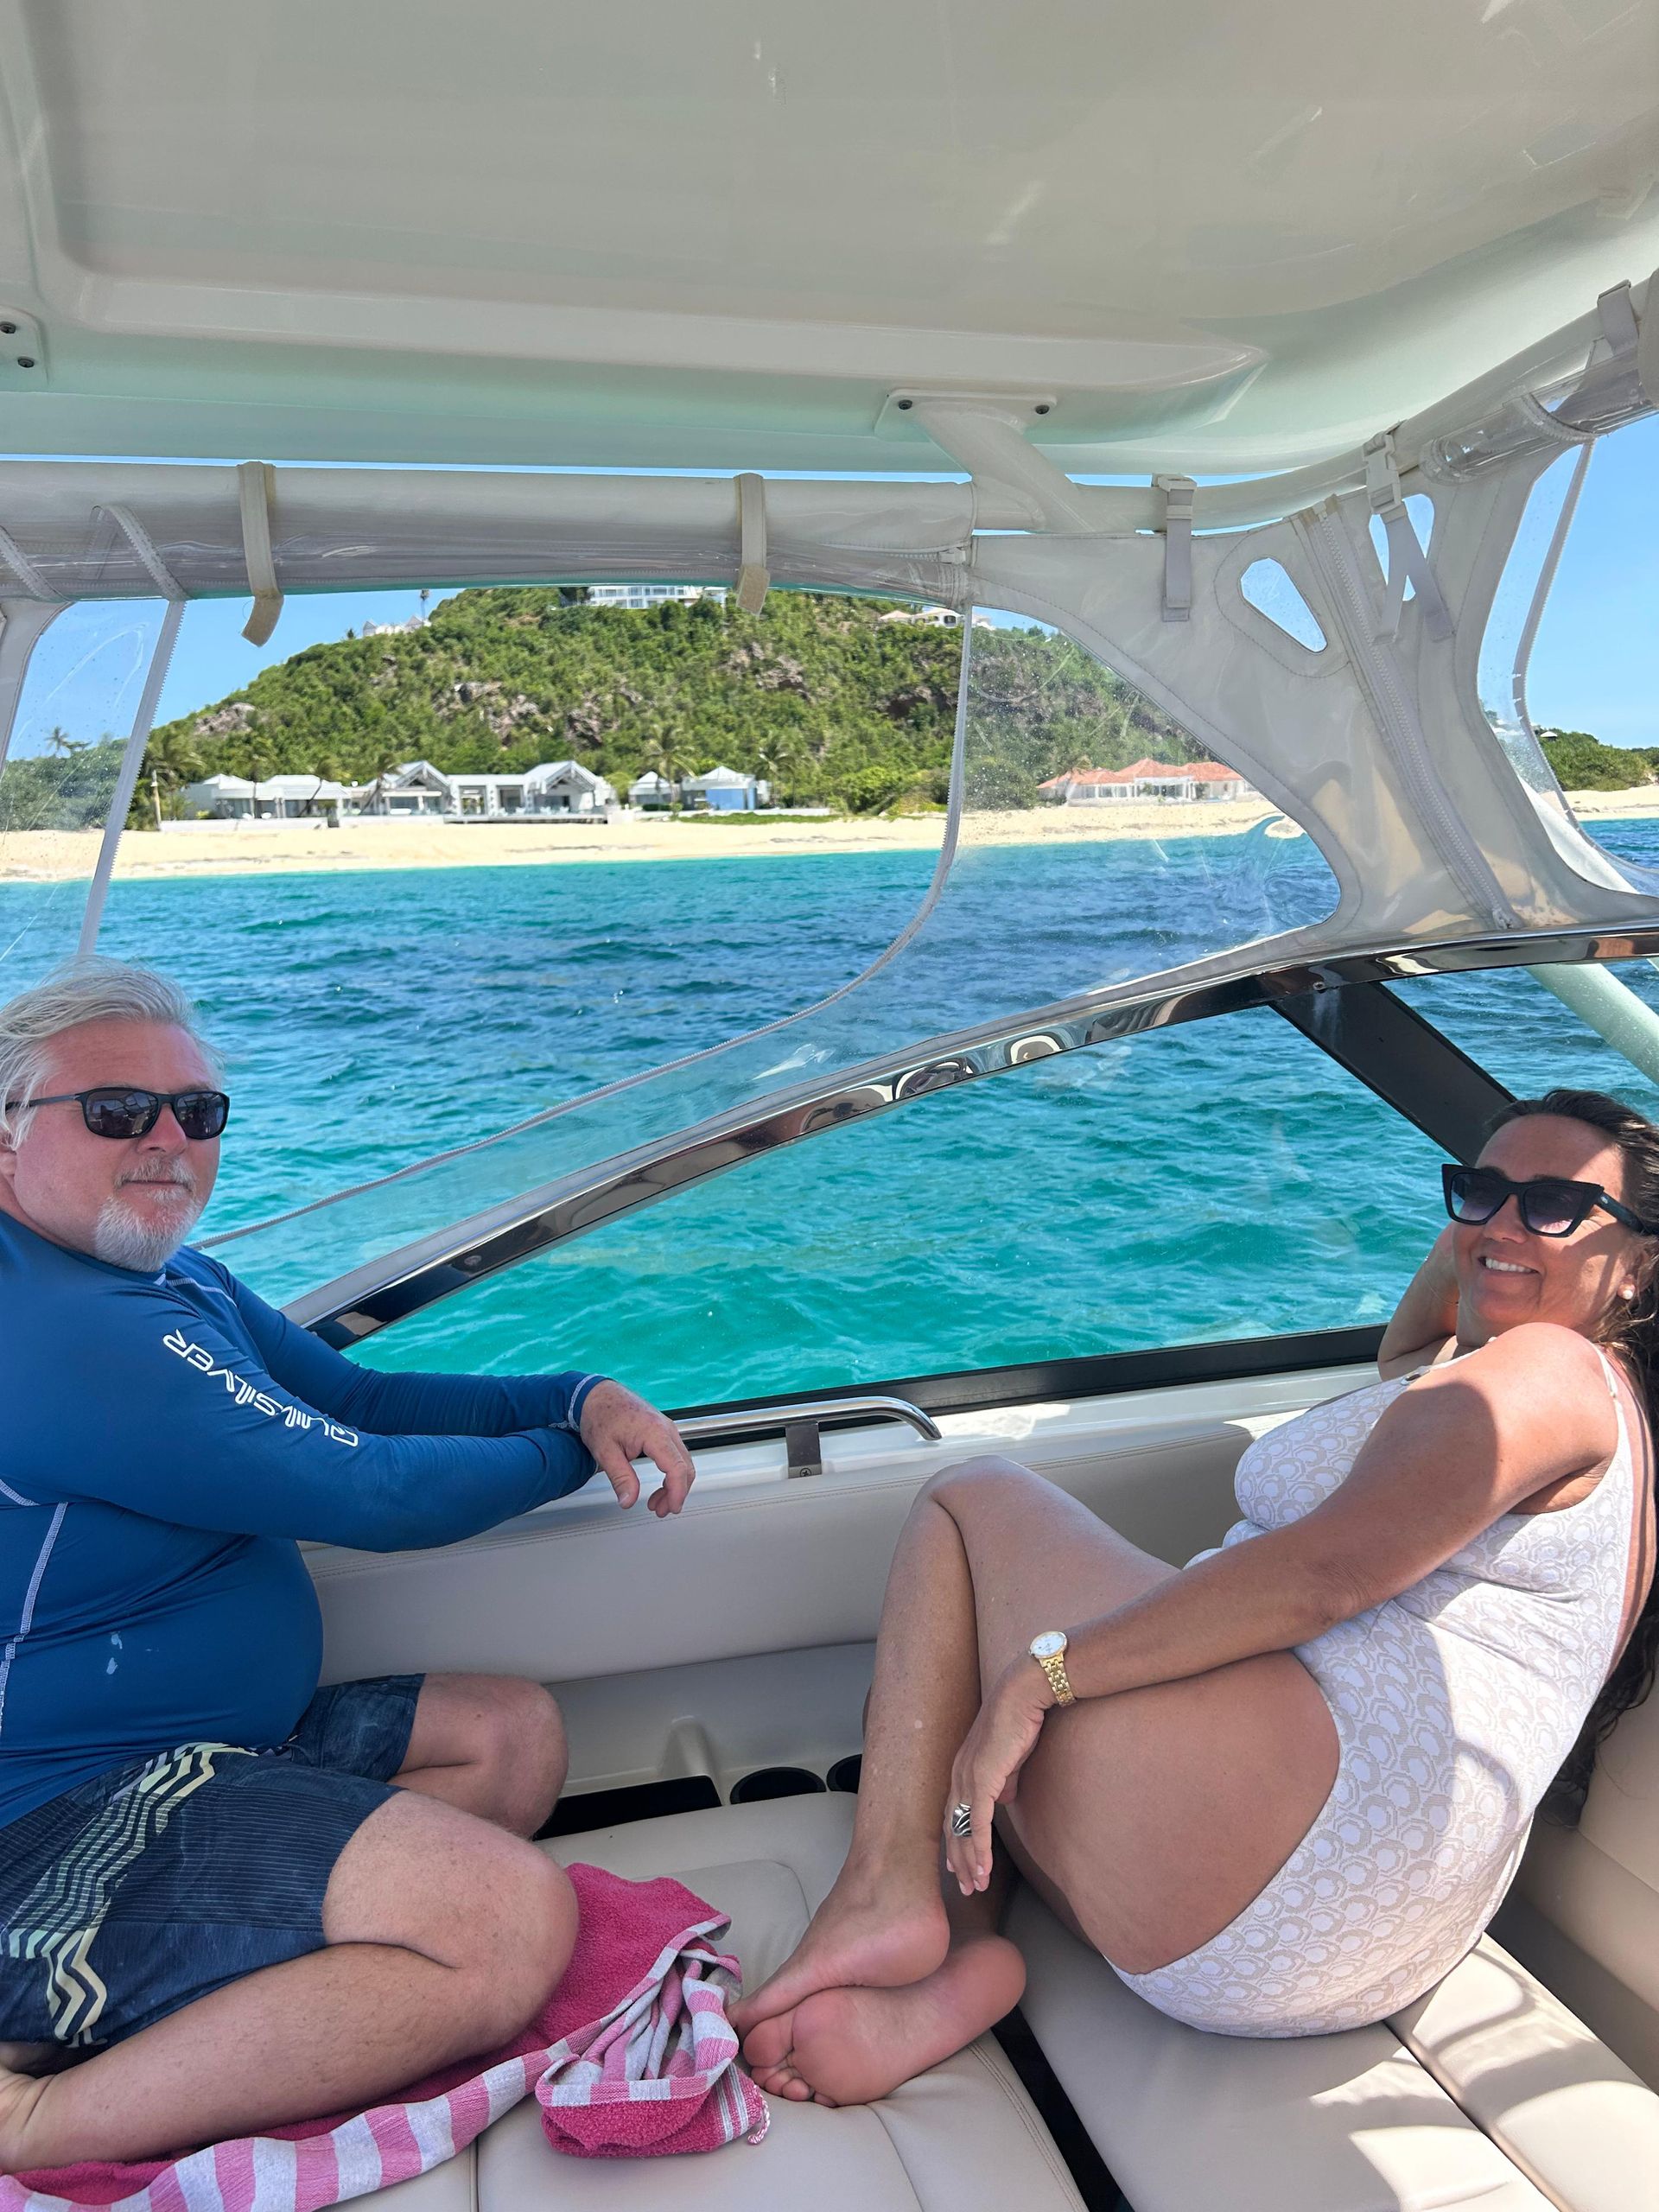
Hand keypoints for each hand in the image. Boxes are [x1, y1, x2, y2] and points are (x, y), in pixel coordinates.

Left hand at [578, 1380, 695, 1517]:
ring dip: (674, 1485)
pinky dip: (671, 1473)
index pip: (677, 1468)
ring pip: (683, 1462)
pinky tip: (660, 1485)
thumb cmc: (600, 1415)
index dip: (677, 1492)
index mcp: (655, 1433)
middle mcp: (666, 1429)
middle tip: (661, 1510)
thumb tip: (628, 1501)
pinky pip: (676, 1455)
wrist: (596, 1394)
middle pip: (685, 1467)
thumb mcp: (605, 1451)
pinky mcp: (663, 1430)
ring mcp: (666, 1428)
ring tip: (657, 1503)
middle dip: (677, 1492)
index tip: (672, 1507)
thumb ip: (621, 1478)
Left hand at [944, 1660, 1052, 1895]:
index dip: (956, 1841)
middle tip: (965, 1887)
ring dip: (969, 1862)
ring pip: (963, 1831)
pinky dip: (979, 1850)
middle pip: (953, 1827)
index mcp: (962, 1767)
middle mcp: (958, 1774)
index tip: (959, 1865)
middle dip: (958, 1859)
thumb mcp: (1010, 1756)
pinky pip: (977, 1824)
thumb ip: (1004, 1778)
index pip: (954, 1813)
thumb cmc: (1021, 1719)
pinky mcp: (982, 1779)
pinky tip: (983, 1871)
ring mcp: (967, 1777)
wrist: (1024, 1693)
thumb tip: (1005, 1797)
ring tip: (975, 1887)